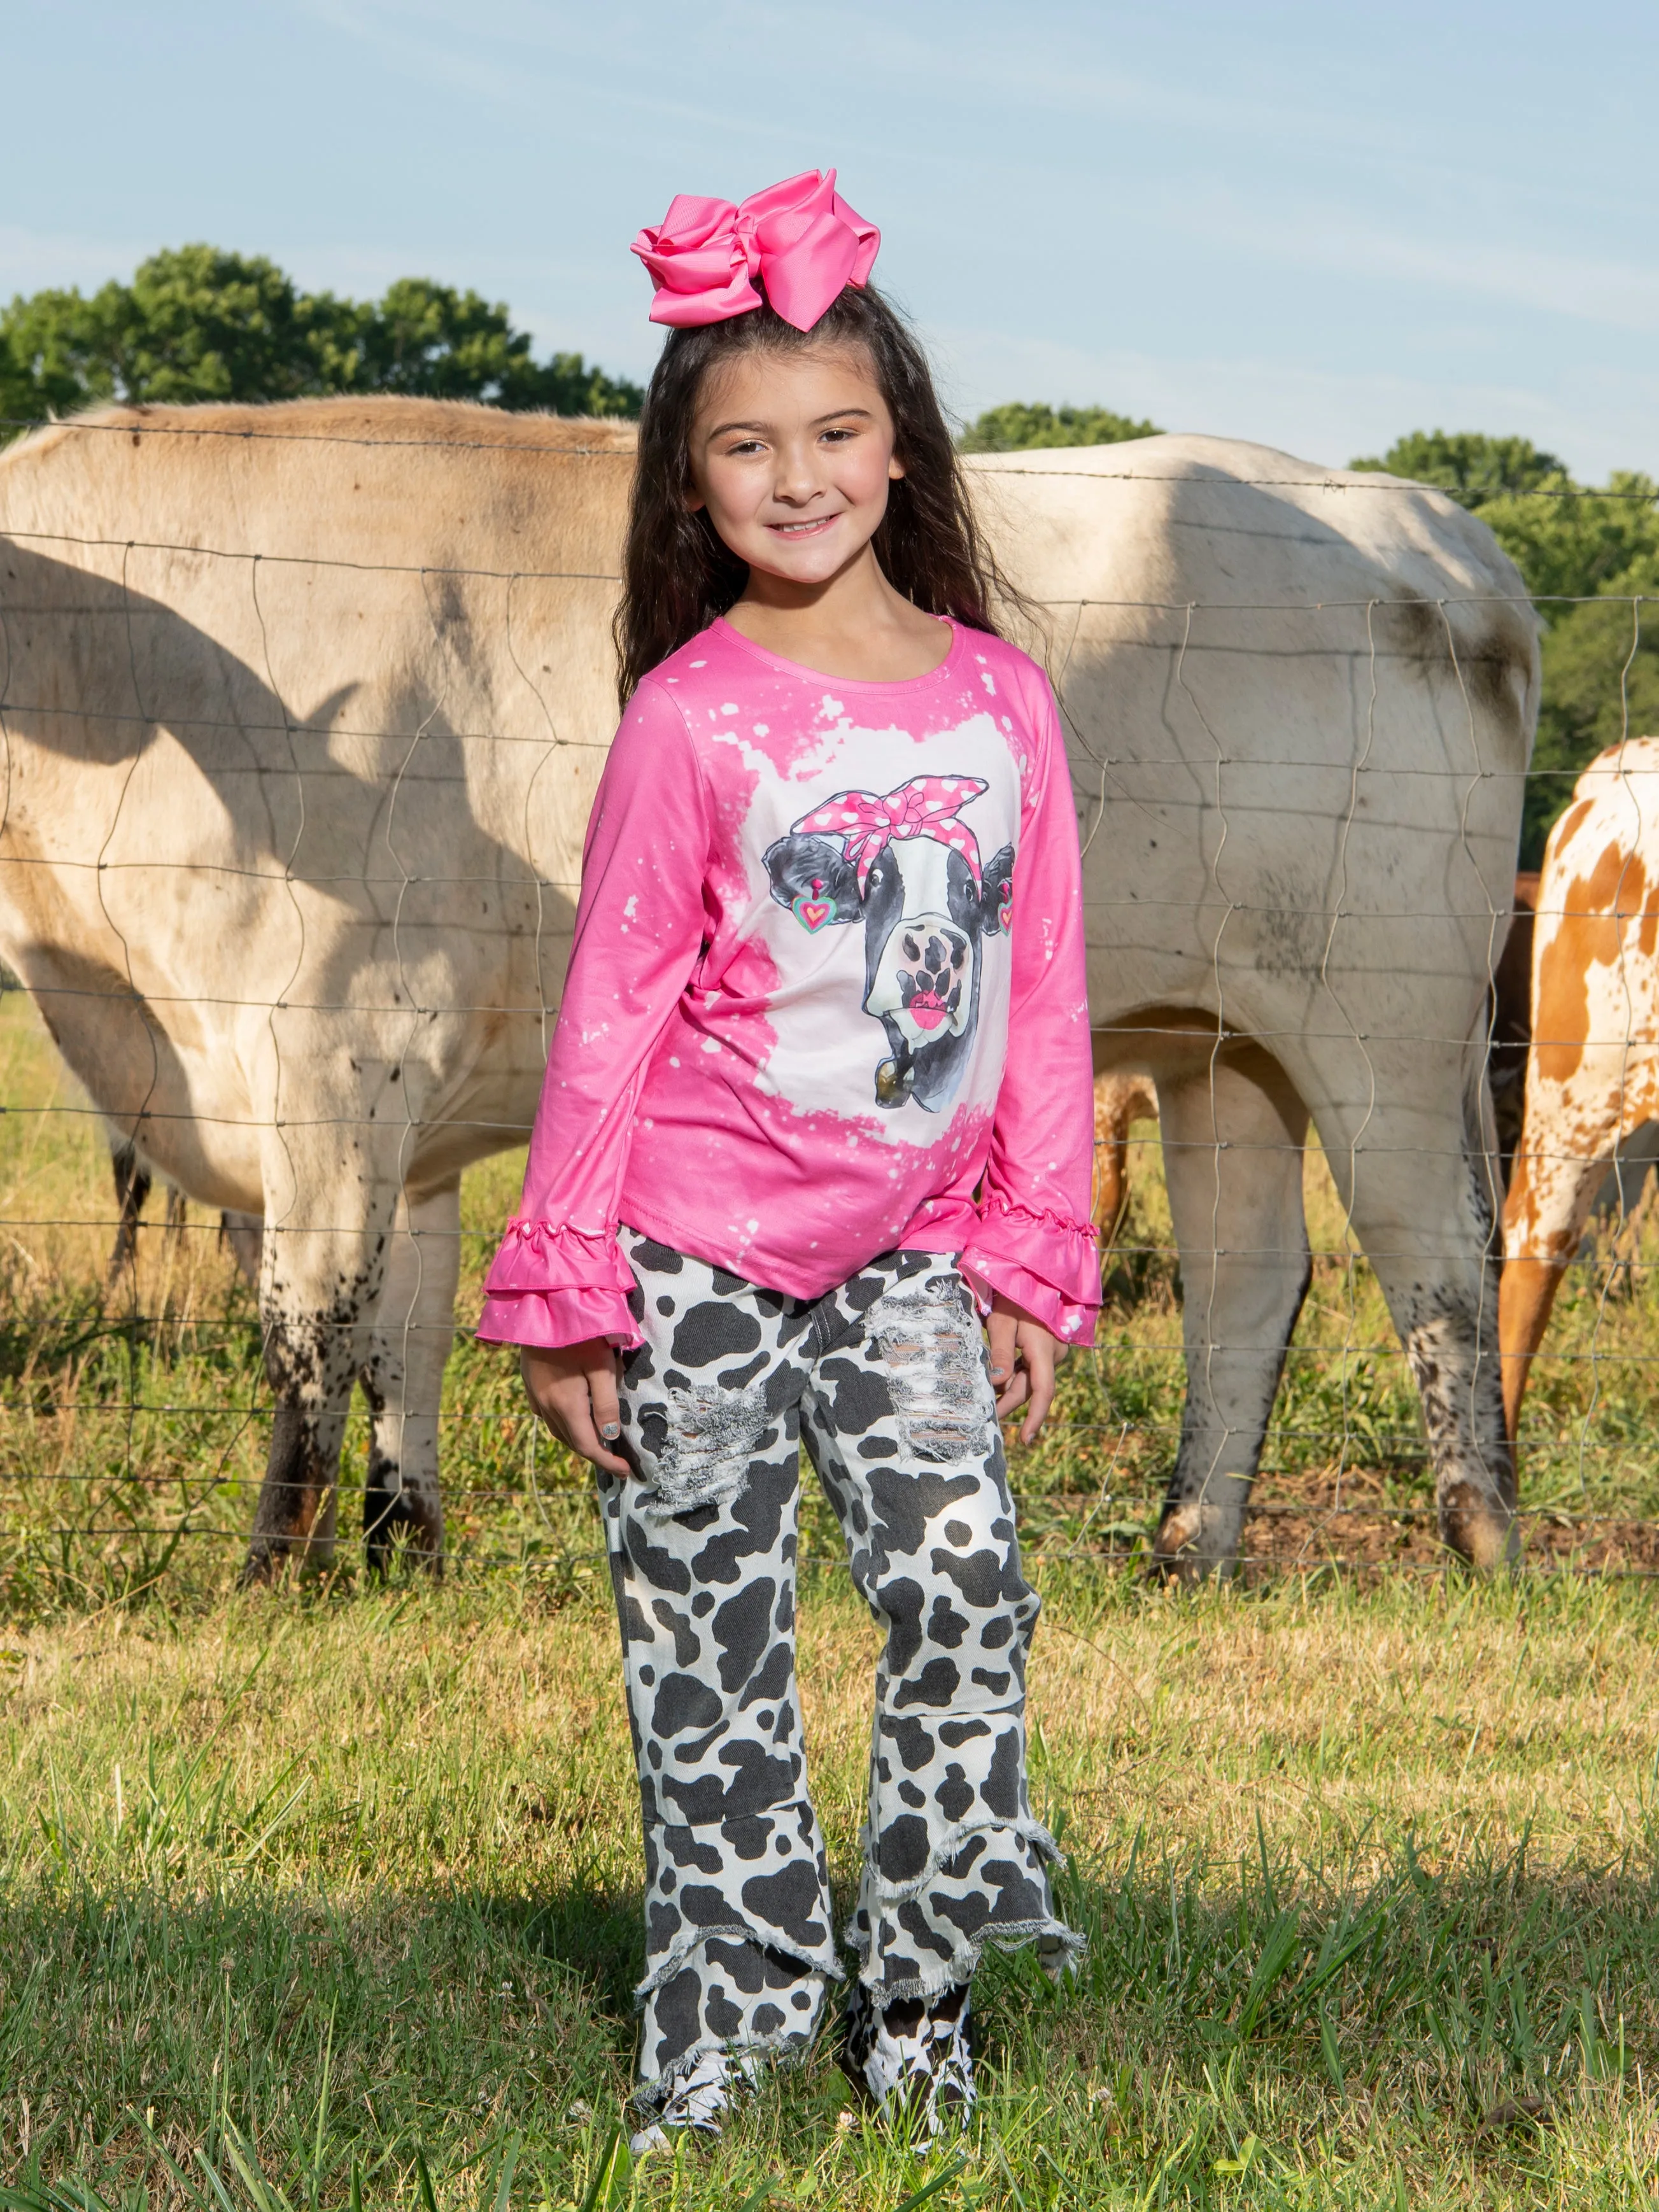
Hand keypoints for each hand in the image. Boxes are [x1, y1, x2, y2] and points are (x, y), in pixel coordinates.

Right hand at [520, 1339, 630, 1474]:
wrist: (540, 1307)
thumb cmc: (579, 1334)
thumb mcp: (601, 1366)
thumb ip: (606, 1404)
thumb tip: (609, 1436)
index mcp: (565, 1405)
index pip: (588, 1446)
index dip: (607, 1462)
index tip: (625, 1471)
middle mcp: (546, 1406)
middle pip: (572, 1442)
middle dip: (595, 1454)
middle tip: (617, 1460)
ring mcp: (535, 1396)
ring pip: (559, 1431)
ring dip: (579, 1441)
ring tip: (600, 1443)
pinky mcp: (530, 1386)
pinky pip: (548, 1417)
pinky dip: (565, 1426)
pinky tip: (576, 1419)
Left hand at [986, 1295, 1063, 1444]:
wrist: (1038, 1272)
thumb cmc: (1017, 1293)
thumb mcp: (1003, 1320)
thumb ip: (1000, 1352)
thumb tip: (996, 1383)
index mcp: (1044, 1350)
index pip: (1043, 1392)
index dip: (1036, 1418)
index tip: (1025, 1440)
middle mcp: (1053, 1354)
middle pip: (1030, 1388)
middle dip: (1008, 1402)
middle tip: (983, 1414)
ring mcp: (1052, 1350)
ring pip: (1030, 1378)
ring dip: (1009, 1388)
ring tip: (985, 1396)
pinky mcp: (1046, 1346)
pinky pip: (1031, 1367)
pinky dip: (1015, 1375)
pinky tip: (997, 1378)